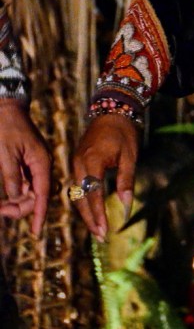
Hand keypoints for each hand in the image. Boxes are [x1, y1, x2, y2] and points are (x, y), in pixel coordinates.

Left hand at [0, 100, 51, 235]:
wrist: (6, 107)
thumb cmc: (5, 128)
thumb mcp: (6, 155)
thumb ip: (12, 178)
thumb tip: (17, 199)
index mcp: (41, 162)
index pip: (43, 194)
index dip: (39, 215)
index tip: (36, 233)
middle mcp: (42, 164)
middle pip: (37, 196)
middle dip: (21, 208)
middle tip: (0, 211)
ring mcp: (35, 163)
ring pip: (30, 191)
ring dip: (17, 202)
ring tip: (1, 207)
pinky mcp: (27, 161)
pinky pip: (25, 183)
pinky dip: (16, 192)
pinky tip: (6, 198)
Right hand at [71, 114, 139, 240]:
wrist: (113, 109)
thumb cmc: (124, 132)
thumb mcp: (130, 156)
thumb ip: (126, 181)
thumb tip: (126, 207)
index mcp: (92, 161)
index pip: (93, 194)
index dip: (98, 214)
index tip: (105, 231)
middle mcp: (79, 163)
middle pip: (80, 198)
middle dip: (90, 219)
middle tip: (101, 237)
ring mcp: (76, 162)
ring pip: (77, 194)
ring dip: (86, 212)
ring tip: (98, 229)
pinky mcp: (78, 162)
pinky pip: (78, 186)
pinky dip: (84, 201)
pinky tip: (93, 212)